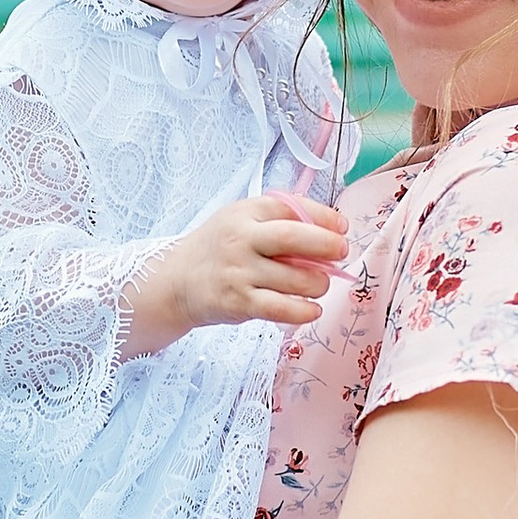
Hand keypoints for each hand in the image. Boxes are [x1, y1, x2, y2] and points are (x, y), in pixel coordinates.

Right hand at [120, 194, 347, 355]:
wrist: (176, 282)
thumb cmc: (217, 249)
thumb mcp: (240, 221)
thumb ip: (277, 221)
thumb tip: (327, 233)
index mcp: (245, 213)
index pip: (291, 207)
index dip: (323, 217)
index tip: (341, 228)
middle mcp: (241, 240)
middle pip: (293, 238)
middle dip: (327, 245)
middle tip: (342, 252)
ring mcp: (239, 272)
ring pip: (295, 278)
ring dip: (319, 283)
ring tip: (320, 285)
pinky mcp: (239, 302)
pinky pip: (282, 309)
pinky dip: (304, 311)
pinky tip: (312, 309)